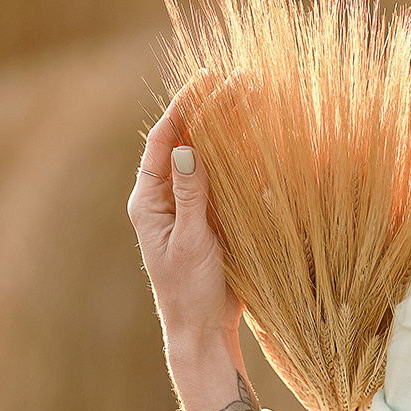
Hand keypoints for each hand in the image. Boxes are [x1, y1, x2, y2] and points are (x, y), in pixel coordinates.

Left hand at [127, 91, 241, 345]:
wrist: (203, 329)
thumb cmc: (189, 290)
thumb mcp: (191, 242)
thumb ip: (191, 197)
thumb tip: (189, 150)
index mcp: (149, 200)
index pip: (164, 142)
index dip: (184, 108)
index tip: (204, 82)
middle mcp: (167, 197)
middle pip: (189, 142)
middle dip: (213, 111)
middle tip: (241, 81)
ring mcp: (191, 206)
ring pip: (210, 157)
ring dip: (230, 128)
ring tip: (254, 98)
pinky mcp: (212, 218)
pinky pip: (226, 179)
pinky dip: (242, 157)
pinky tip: (261, 138)